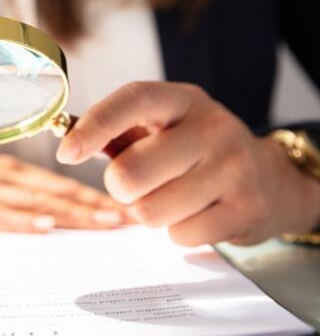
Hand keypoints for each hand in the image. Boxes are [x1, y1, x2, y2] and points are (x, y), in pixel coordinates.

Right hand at [0, 138, 128, 232]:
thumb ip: (9, 191)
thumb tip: (49, 212)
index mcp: (7, 169)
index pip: (59, 183)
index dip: (94, 196)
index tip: (126, 209)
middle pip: (55, 191)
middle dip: (95, 206)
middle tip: (131, 219)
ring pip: (32, 201)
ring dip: (71, 212)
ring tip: (104, 224)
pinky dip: (19, 219)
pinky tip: (43, 226)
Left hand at [57, 81, 319, 245]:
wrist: (269, 178)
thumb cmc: (194, 151)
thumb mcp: (164, 127)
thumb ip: (118, 132)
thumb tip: (66, 141)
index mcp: (183, 100)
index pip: (133, 100)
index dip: (94, 126)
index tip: (66, 153)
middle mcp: (212, 128)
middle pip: (131, 172)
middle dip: (120, 188)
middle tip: (136, 185)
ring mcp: (234, 168)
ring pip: (150, 211)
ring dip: (149, 212)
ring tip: (172, 197)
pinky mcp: (246, 209)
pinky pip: (179, 235)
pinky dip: (177, 231)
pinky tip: (197, 213)